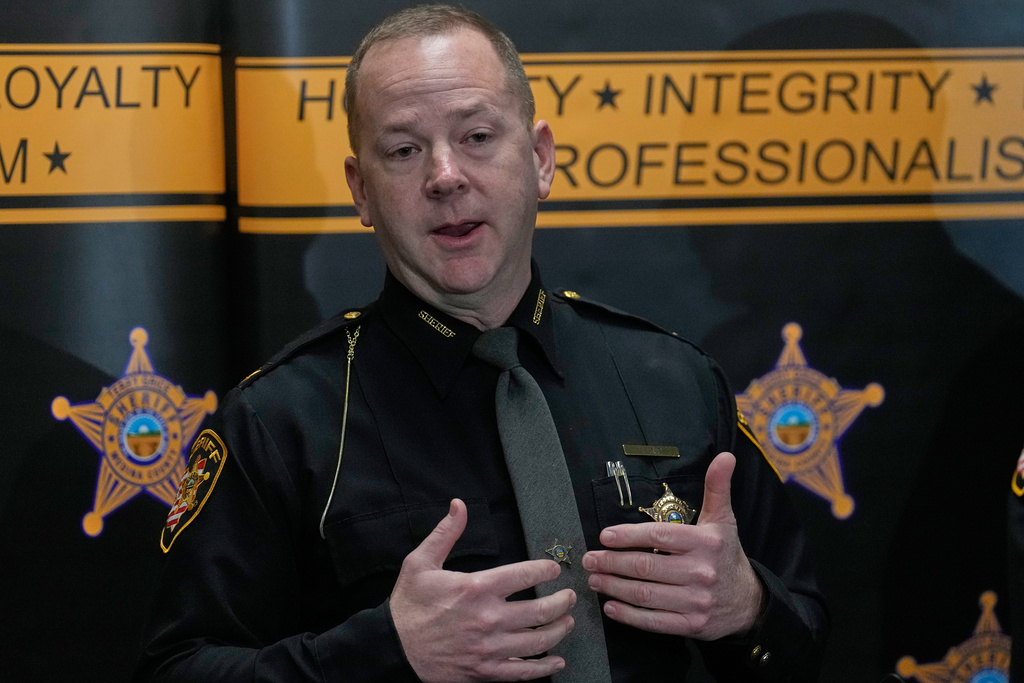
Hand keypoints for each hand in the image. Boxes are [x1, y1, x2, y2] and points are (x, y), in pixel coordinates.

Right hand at [390, 499, 575, 681]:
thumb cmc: (408, 605)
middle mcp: (488, 618)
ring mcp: (489, 648)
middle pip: (541, 610)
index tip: (554, 568)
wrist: (393, 648)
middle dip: (562, 602)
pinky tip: (556, 661)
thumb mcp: (421, 562)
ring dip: (559, 630)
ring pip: (539, 641)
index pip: (526, 575)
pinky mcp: (485, 671)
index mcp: (477, 588)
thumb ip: (446, 533)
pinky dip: (545, 668)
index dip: (546, 569)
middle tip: (570, 597)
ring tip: (567, 622)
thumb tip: (459, 505)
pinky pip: (524, 672)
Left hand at [582, 452, 763, 640]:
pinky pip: (655, 621)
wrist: (748, 601)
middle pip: (646, 566)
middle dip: (612, 563)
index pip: (659, 537)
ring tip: (594, 579)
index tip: (604, 536)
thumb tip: (725, 456)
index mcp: (705, 542)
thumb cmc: (726, 555)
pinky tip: (611, 606)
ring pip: (646, 594)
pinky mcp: (692, 625)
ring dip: (614, 587)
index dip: (628, 535)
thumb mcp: (723, 520)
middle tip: (589, 559)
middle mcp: (701, 572)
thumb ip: (717, 488)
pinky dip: (629, 616)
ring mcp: (696, 601)